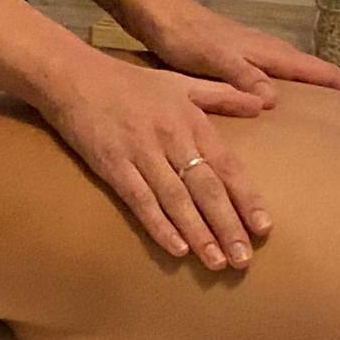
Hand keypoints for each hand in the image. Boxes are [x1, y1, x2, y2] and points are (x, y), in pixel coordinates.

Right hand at [38, 54, 271, 270]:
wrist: (75, 77)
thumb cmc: (129, 82)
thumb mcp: (180, 82)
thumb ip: (222, 94)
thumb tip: (264, 103)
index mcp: (190, 120)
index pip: (226, 164)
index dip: (246, 197)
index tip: (263, 227)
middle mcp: (171, 138)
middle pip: (205, 187)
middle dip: (226, 225)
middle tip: (243, 259)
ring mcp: (141, 153)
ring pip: (176, 199)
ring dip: (198, 233)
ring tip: (216, 262)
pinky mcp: (112, 165)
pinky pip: (140, 200)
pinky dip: (159, 224)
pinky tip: (176, 248)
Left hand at [145, 0, 339, 106]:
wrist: (159, 15)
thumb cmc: (185, 36)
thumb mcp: (213, 58)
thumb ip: (242, 76)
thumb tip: (273, 100)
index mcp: (270, 53)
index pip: (322, 72)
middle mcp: (269, 52)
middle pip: (318, 74)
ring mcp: (256, 55)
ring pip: (299, 75)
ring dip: (321, 93)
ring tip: (337, 119)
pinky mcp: (241, 59)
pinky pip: (279, 78)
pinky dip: (295, 91)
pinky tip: (286, 108)